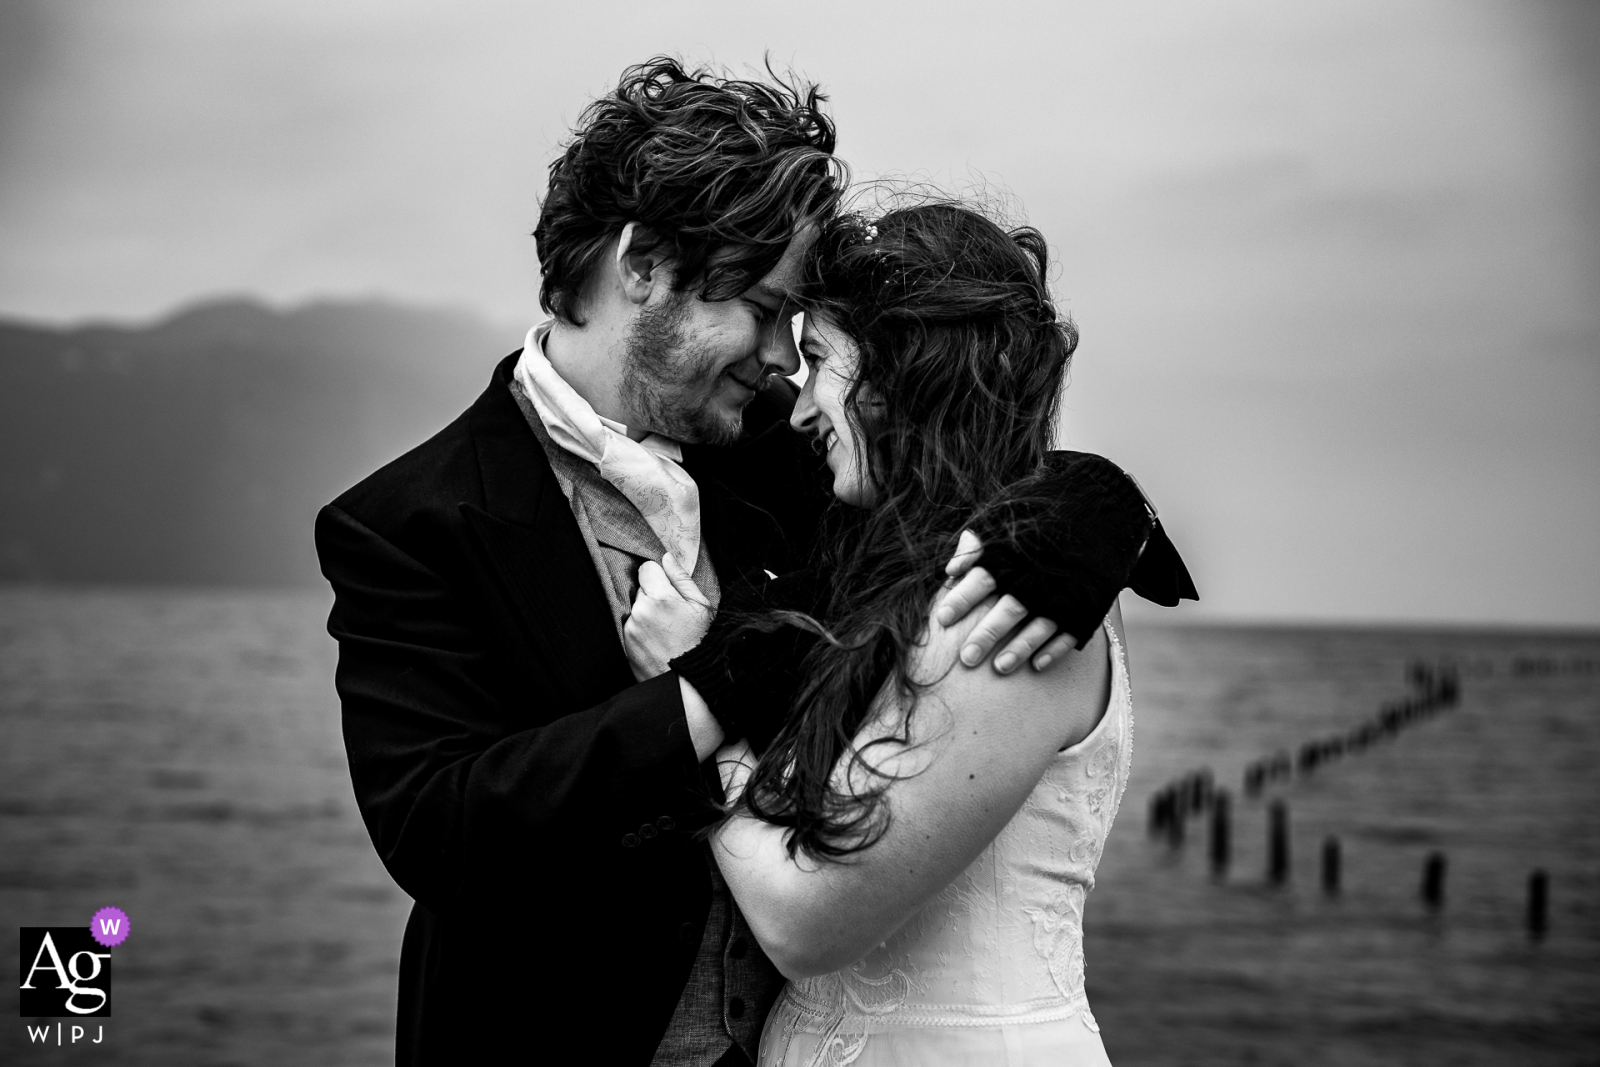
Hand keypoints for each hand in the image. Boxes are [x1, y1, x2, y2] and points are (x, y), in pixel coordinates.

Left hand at [623, 553, 714, 680]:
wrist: (687, 682)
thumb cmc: (700, 643)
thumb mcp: (701, 607)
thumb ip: (682, 578)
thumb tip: (667, 557)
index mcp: (660, 597)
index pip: (647, 568)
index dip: (659, 576)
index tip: (669, 590)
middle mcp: (640, 610)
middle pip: (640, 588)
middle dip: (652, 595)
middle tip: (671, 614)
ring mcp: (630, 628)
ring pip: (635, 607)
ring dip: (645, 613)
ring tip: (665, 631)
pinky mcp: (624, 643)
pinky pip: (630, 626)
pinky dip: (641, 629)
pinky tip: (657, 641)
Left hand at [935, 530, 1076, 674]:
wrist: (1096, 520)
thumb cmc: (1038, 532)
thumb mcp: (1008, 525)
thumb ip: (979, 545)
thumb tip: (951, 569)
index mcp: (1017, 555)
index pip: (985, 577)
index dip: (963, 598)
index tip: (942, 619)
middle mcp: (1041, 575)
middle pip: (1011, 607)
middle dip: (988, 633)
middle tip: (966, 658)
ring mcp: (1066, 592)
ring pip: (1042, 624)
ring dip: (1020, 647)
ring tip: (999, 668)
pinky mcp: (1086, 605)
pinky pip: (1072, 631)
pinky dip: (1055, 649)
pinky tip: (1037, 665)